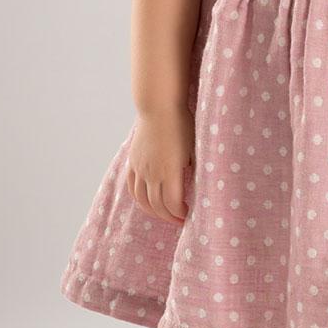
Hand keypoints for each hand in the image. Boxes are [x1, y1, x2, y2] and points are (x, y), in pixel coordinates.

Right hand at [125, 107, 195, 224]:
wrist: (159, 107)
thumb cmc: (182, 124)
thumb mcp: (194, 147)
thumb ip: (193, 168)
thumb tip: (195, 184)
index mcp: (170, 171)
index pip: (172, 203)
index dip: (179, 214)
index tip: (188, 215)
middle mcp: (152, 173)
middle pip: (157, 205)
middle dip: (169, 216)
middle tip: (179, 220)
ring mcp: (140, 168)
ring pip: (142, 200)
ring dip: (153, 211)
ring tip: (163, 214)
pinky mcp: (133, 162)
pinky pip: (132, 187)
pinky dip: (139, 199)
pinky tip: (146, 202)